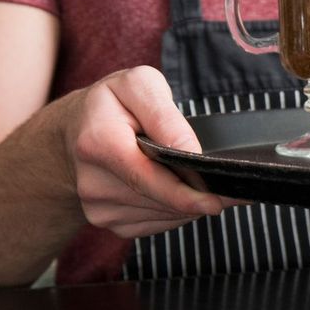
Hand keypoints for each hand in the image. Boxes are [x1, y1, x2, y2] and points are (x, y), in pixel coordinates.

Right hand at [62, 66, 233, 238]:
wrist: (74, 130)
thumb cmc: (111, 103)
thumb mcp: (139, 85)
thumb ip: (165, 116)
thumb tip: (191, 152)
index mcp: (98, 143)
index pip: (148, 178)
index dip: (186, 194)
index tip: (218, 200)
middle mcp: (93, 183)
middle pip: (161, 200)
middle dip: (200, 197)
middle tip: (236, 192)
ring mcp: (99, 208)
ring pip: (163, 215)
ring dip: (190, 205)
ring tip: (209, 186)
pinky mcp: (109, 222)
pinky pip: (155, 224)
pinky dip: (174, 211)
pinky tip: (178, 191)